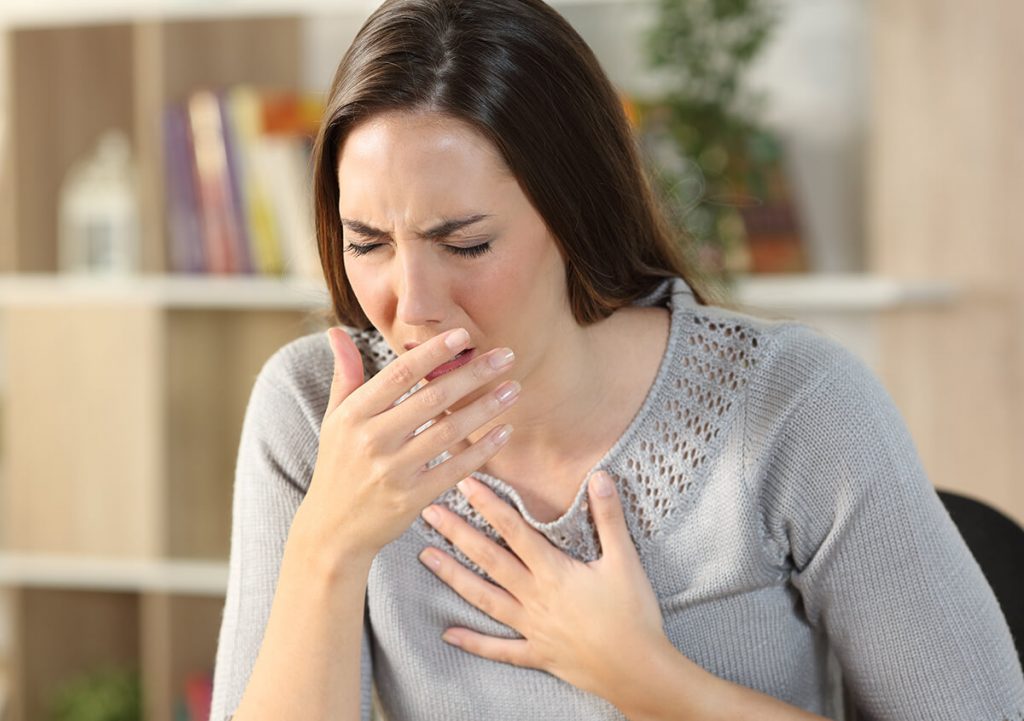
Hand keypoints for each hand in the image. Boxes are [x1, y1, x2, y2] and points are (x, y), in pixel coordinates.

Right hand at [295, 328, 519, 564]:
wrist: (333, 530)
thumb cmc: (339, 466)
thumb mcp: (334, 420)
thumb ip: (345, 375)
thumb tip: (336, 331)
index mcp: (354, 415)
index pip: (399, 374)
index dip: (433, 352)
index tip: (463, 335)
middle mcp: (372, 440)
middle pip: (431, 399)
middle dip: (473, 374)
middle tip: (506, 356)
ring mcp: (393, 471)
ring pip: (448, 431)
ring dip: (485, 408)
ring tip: (513, 389)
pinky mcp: (412, 498)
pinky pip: (454, 468)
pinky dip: (481, 449)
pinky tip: (503, 432)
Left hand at [417, 470, 667, 701]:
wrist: (638, 670)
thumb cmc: (633, 614)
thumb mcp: (625, 560)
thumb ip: (609, 517)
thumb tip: (599, 476)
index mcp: (554, 571)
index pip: (513, 530)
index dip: (488, 504)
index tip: (465, 484)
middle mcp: (535, 597)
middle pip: (489, 559)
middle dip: (457, 533)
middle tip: (428, 512)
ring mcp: (532, 628)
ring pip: (484, 598)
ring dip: (454, 577)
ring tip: (427, 558)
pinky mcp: (537, 654)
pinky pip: (499, 650)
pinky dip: (474, 642)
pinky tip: (449, 635)